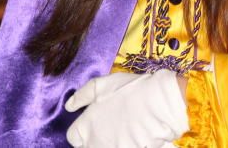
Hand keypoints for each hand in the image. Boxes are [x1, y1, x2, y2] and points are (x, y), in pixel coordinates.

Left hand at [65, 70, 187, 147]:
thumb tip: (69, 106)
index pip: (73, 138)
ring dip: (112, 142)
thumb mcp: (101, 85)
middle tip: (112, 127)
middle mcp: (95, 144)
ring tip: (125, 131)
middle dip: (96, 141)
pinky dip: (128, 143)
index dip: (82, 131)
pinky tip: (136, 135)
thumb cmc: (129, 90)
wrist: (158, 104)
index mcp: (85, 127)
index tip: (93, 124)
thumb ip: (81, 96)